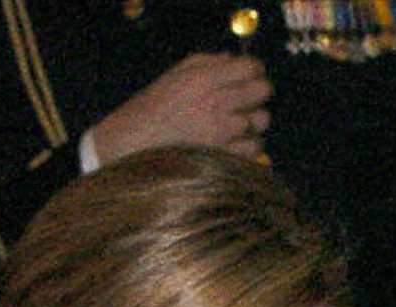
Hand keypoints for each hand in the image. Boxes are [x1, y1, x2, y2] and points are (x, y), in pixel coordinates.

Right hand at [91, 54, 271, 162]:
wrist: (133, 146)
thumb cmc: (151, 109)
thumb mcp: (175, 75)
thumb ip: (206, 63)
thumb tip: (231, 60)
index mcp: (205, 79)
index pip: (250, 66)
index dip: (254, 70)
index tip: (251, 76)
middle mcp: (217, 103)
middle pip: (262, 91)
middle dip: (258, 93)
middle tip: (249, 100)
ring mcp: (221, 132)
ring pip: (261, 121)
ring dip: (254, 122)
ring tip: (241, 126)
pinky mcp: (222, 157)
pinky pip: (253, 149)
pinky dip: (249, 146)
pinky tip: (237, 145)